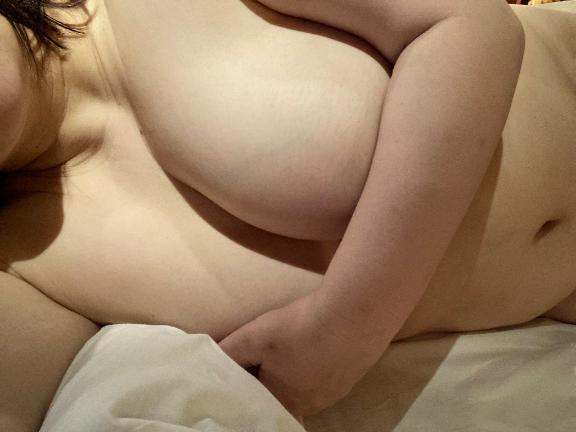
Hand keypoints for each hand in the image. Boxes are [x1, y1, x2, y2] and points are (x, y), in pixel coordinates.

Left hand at [217, 292, 384, 416]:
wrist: (354, 314)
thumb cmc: (299, 328)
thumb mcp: (254, 336)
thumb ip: (229, 351)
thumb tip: (207, 359)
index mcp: (281, 401)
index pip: (254, 399)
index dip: (246, 380)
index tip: (245, 361)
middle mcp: (309, 405)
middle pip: (280, 393)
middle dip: (270, 375)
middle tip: (266, 350)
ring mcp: (334, 393)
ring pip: (305, 385)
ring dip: (296, 369)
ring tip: (292, 344)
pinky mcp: (352, 376)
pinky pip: (327, 375)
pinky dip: (318, 362)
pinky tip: (318, 342)